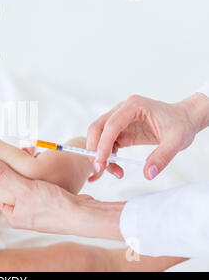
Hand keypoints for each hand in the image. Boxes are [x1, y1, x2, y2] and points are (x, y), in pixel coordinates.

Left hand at [0, 156, 98, 233]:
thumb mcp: (24, 188)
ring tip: (31, 152)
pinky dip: (40, 174)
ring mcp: (38, 210)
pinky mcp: (51, 203)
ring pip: (27, 184)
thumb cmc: (53, 205)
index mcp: (13, 216)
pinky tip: (43, 161)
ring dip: (29, 169)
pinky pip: (40, 185)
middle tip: (19, 152)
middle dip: (16, 168)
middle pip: (13, 186)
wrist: (84, 215)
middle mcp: (23, 215)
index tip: (1, 156)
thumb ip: (2, 175)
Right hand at [87, 94, 204, 179]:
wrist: (185, 119)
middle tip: (99, 168)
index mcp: (134, 106)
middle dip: (94, 149)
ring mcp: (119, 119)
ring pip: (98, 136)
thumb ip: (162, 157)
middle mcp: (122, 109)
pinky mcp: (120, 129)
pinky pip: (107, 142)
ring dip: (100, 154)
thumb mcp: (176, 142)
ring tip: (113, 171)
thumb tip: (148, 174)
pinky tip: (115, 168)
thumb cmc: (181, 125)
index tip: (101, 162)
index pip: (111, 125)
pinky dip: (107, 156)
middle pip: (97, 128)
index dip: (103, 144)